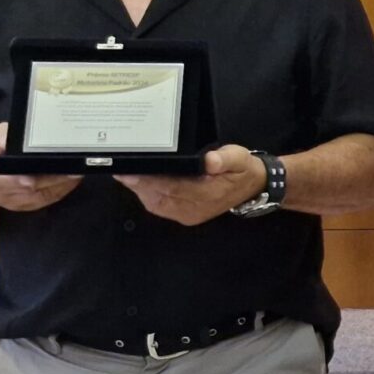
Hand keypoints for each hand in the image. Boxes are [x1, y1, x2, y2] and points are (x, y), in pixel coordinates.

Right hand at [0, 122, 82, 212]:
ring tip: (77, 172)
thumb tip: (18, 137)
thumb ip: (4, 136)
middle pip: (26, 188)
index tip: (31, 179)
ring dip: (59, 185)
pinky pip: (44, 201)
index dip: (16, 180)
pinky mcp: (23, 206)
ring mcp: (10, 201)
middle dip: (50, 179)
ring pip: (38, 196)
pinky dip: (59, 191)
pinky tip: (72, 180)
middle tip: (72, 169)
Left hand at [114, 144, 265, 226]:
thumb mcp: (239, 158)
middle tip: (120, 168)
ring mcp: (189, 215)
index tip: (129, 171)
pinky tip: (140, 182)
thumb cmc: (242, 169)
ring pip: (156, 204)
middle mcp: (195, 209)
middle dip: (139, 184)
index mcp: (209, 194)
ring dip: (140, 190)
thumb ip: (225, 158)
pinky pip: (160, 207)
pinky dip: (147, 195)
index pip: (173, 187)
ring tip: (127, 173)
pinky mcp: (185, 216)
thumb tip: (210, 160)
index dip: (150, 181)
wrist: (253, 188)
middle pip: (159, 198)